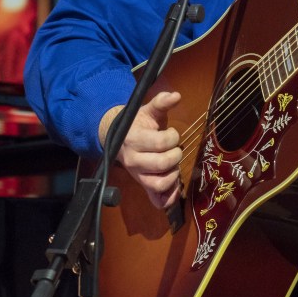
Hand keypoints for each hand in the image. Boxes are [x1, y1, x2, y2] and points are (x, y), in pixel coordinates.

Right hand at [99, 90, 182, 208]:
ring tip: (173, 165)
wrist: (120, 139)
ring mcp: (138, 176)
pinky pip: (157, 201)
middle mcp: (134, 161)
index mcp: (135, 140)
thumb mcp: (148, 111)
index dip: (173, 137)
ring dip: (173, 175)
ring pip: (159, 184)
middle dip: (176, 154)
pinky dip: (169, 197)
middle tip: (175, 149)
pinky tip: (176, 186)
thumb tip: (177, 95)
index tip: (172, 133)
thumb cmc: (139, 124)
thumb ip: (162, 102)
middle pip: (162, 163)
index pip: (161, 142)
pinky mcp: (143, 187)